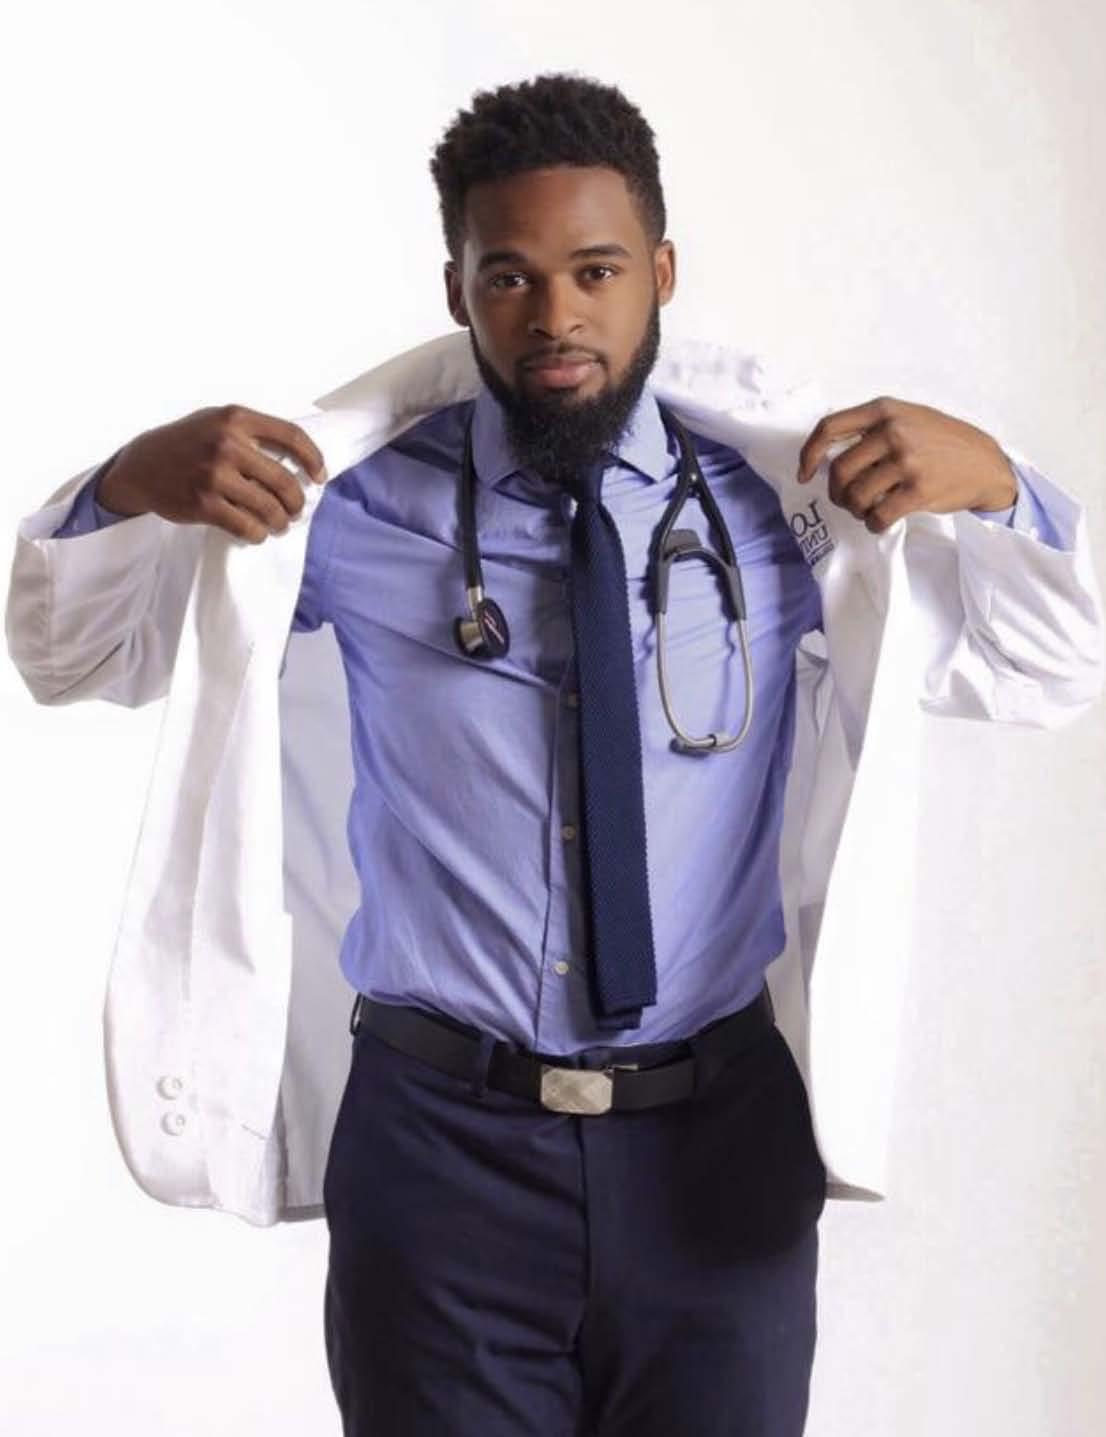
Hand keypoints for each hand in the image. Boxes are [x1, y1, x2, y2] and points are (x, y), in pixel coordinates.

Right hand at [95, 405, 328, 543]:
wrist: (141, 465)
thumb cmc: (187, 443)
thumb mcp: (217, 422)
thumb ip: (253, 433)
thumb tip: (298, 460)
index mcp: (235, 418)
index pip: (291, 436)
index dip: (313, 459)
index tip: (319, 476)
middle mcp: (227, 443)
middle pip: (284, 480)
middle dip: (296, 501)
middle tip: (295, 510)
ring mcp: (214, 475)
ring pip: (268, 507)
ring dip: (280, 521)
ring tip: (280, 524)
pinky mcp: (203, 504)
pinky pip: (247, 526)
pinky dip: (258, 534)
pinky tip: (258, 532)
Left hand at [795, 396, 1016, 533]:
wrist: (985, 463)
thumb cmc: (940, 442)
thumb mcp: (907, 418)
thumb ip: (871, 428)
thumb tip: (826, 455)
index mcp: (884, 410)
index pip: (829, 427)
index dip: (809, 453)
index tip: (805, 473)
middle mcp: (893, 431)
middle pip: (839, 470)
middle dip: (836, 492)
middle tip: (846, 500)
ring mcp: (906, 460)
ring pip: (856, 496)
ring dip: (855, 510)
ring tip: (867, 509)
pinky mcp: (918, 490)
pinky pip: (877, 515)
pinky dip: (873, 524)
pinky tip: (880, 520)